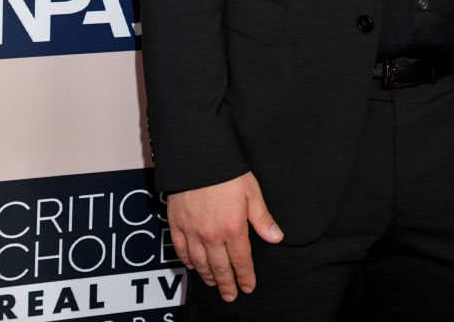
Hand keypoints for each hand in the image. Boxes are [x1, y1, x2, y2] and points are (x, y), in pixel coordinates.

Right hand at [167, 172, 283, 301]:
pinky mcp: (177, 224)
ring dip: (208, 276)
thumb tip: (276, 237)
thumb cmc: (227, 171)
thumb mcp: (251, 191)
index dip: (245, 276)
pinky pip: (182, 250)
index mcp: (233, 228)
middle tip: (230, 295)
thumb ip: (262, 218)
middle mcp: (212, 235)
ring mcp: (193, 231)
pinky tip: (193, 266)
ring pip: (201, 263)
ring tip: (214, 284)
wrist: (197, 157)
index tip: (248, 287)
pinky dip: (188, 261)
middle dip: (227, 284)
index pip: (241, 261)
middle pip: (220, 268)